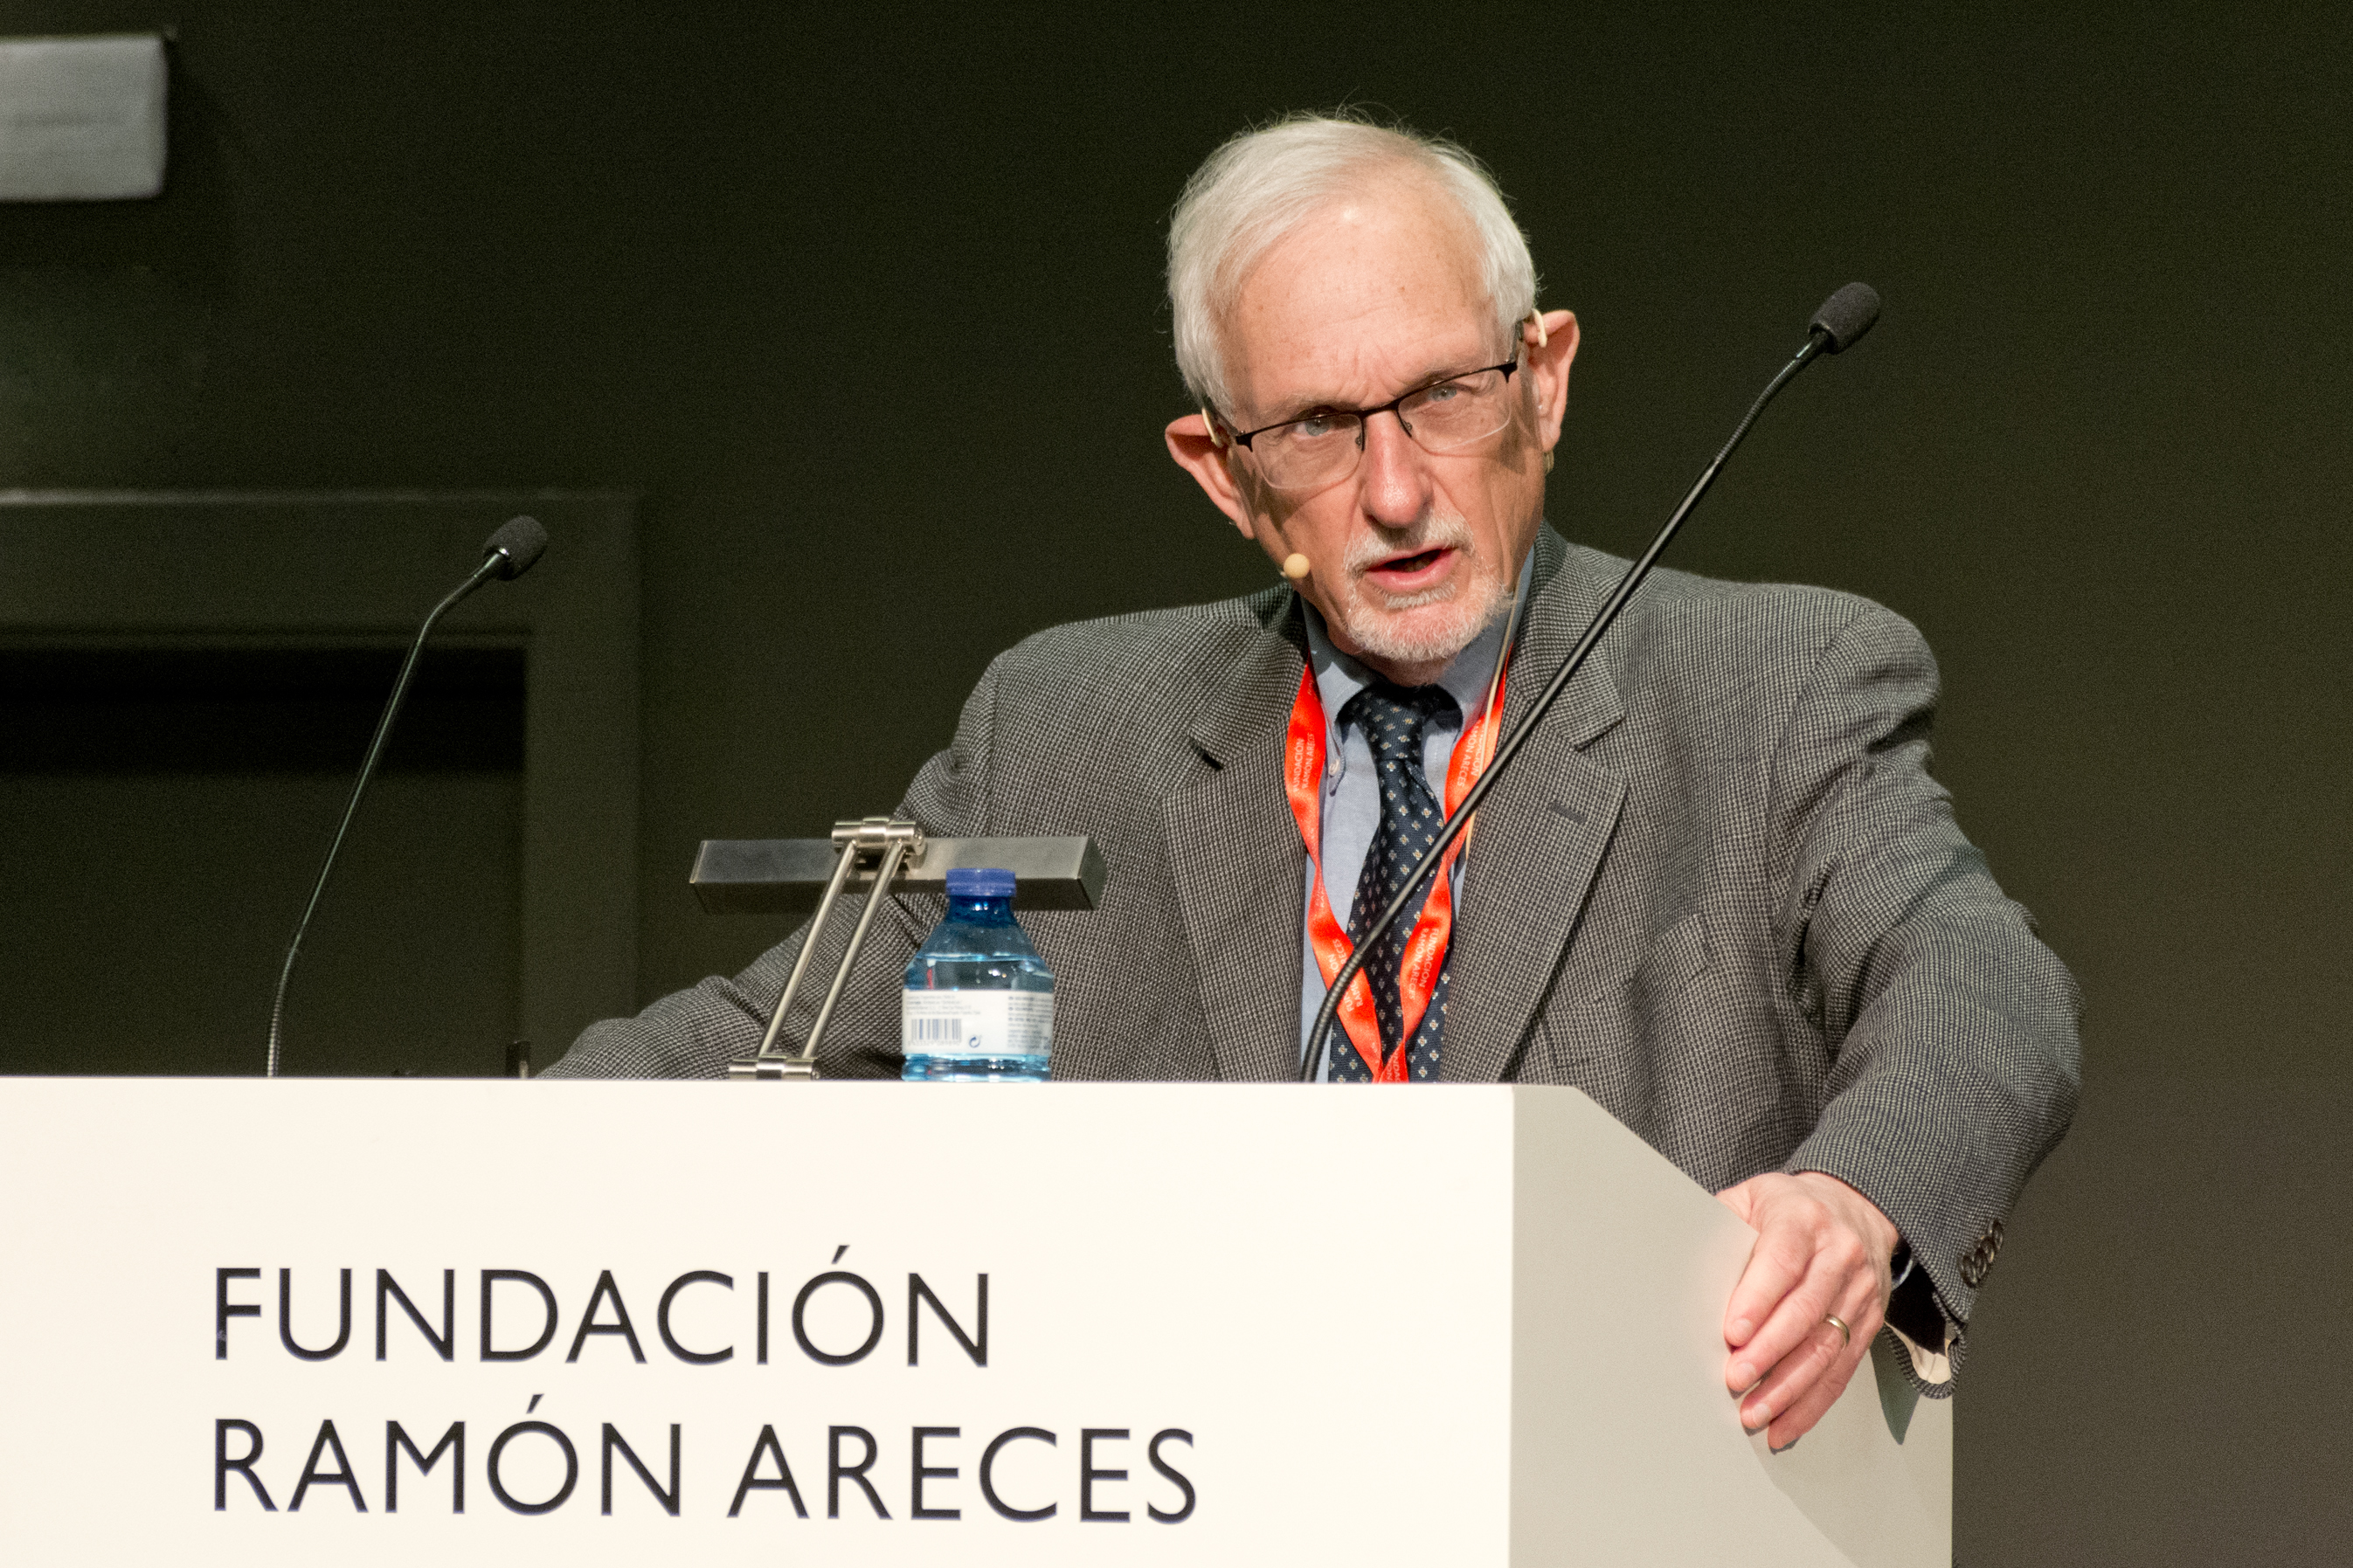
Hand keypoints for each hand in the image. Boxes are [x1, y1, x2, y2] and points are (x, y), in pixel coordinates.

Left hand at [1715, 1171, 1898, 1448]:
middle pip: (1806, 1310)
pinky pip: (1842, 1369)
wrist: (1855, 1209)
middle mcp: (1839, 1255)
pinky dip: (1812, 1402)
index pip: (1783, 1260)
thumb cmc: (1788, 1208)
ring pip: (1826, 1347)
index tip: (1733, 1332)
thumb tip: (1677, 1263)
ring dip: (1789, 1387)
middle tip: (1735, 1377)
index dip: (1758, 1299)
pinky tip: (1785, 1423)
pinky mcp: (1868, 1324)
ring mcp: (1858, 1292)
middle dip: (1768, 1351)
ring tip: (1755, 1412)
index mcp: (1804, 1219)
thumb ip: (1722, 1226)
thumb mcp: (1752, 1198)